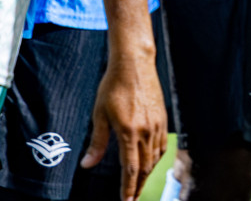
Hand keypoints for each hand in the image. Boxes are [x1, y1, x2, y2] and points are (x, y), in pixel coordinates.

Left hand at [80, 44, 166, 200]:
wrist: (134, 63)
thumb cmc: (114, 85)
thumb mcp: (99, 114)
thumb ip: (97, 142)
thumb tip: (87, 164)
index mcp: (129, 131)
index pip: (130, 169)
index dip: (128, 188)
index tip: (126, 200)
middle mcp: (146, 131)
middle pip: (145, 167)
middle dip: (139, 186)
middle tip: (132, 198)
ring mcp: (157, 124)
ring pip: (155, 158)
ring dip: (148, 173)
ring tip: (140, 184)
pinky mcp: (163, 118)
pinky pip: (162, 145)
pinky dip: (156, 158)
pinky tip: (151, 161)